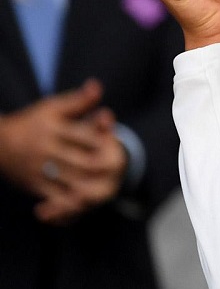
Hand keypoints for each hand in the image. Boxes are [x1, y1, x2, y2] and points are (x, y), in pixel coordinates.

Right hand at [0, 79, 125, 223]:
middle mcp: (45, 148)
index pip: (85, 136)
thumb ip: (78, 100)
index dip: (104, 141)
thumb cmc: (32, 122)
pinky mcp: (33, 184)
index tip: (118, 145)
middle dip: (101, 167)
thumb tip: (98, 86)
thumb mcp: (53, 108)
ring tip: (108, 187)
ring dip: (90, 186)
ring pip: (70, 181)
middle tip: (118, 170)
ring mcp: (38, 168)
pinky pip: (53, 196)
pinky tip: (84, 203)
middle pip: (81, 161)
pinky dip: (70, 202)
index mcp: (53, 127)